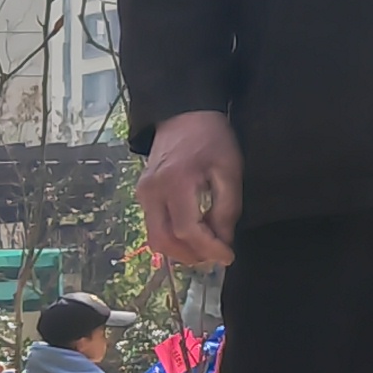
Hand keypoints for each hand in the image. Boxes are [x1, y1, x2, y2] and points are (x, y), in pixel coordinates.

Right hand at [138, 111, 242, 271]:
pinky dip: (173, 237)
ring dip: (180, 250)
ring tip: (205, 248)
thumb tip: (223, 241)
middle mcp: (152, 192)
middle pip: (164, 241)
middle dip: (191, 255)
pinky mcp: (142, 194)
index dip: (209, 248)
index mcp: (175, 183)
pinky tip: (194, 234)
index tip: (228, 256)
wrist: (183, 115)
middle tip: (215, 257)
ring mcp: (143, 194)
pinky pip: (154, 226)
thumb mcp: (229, 170)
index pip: (187, 230)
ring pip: (155, 238)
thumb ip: (226, 208)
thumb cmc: (211, 138)